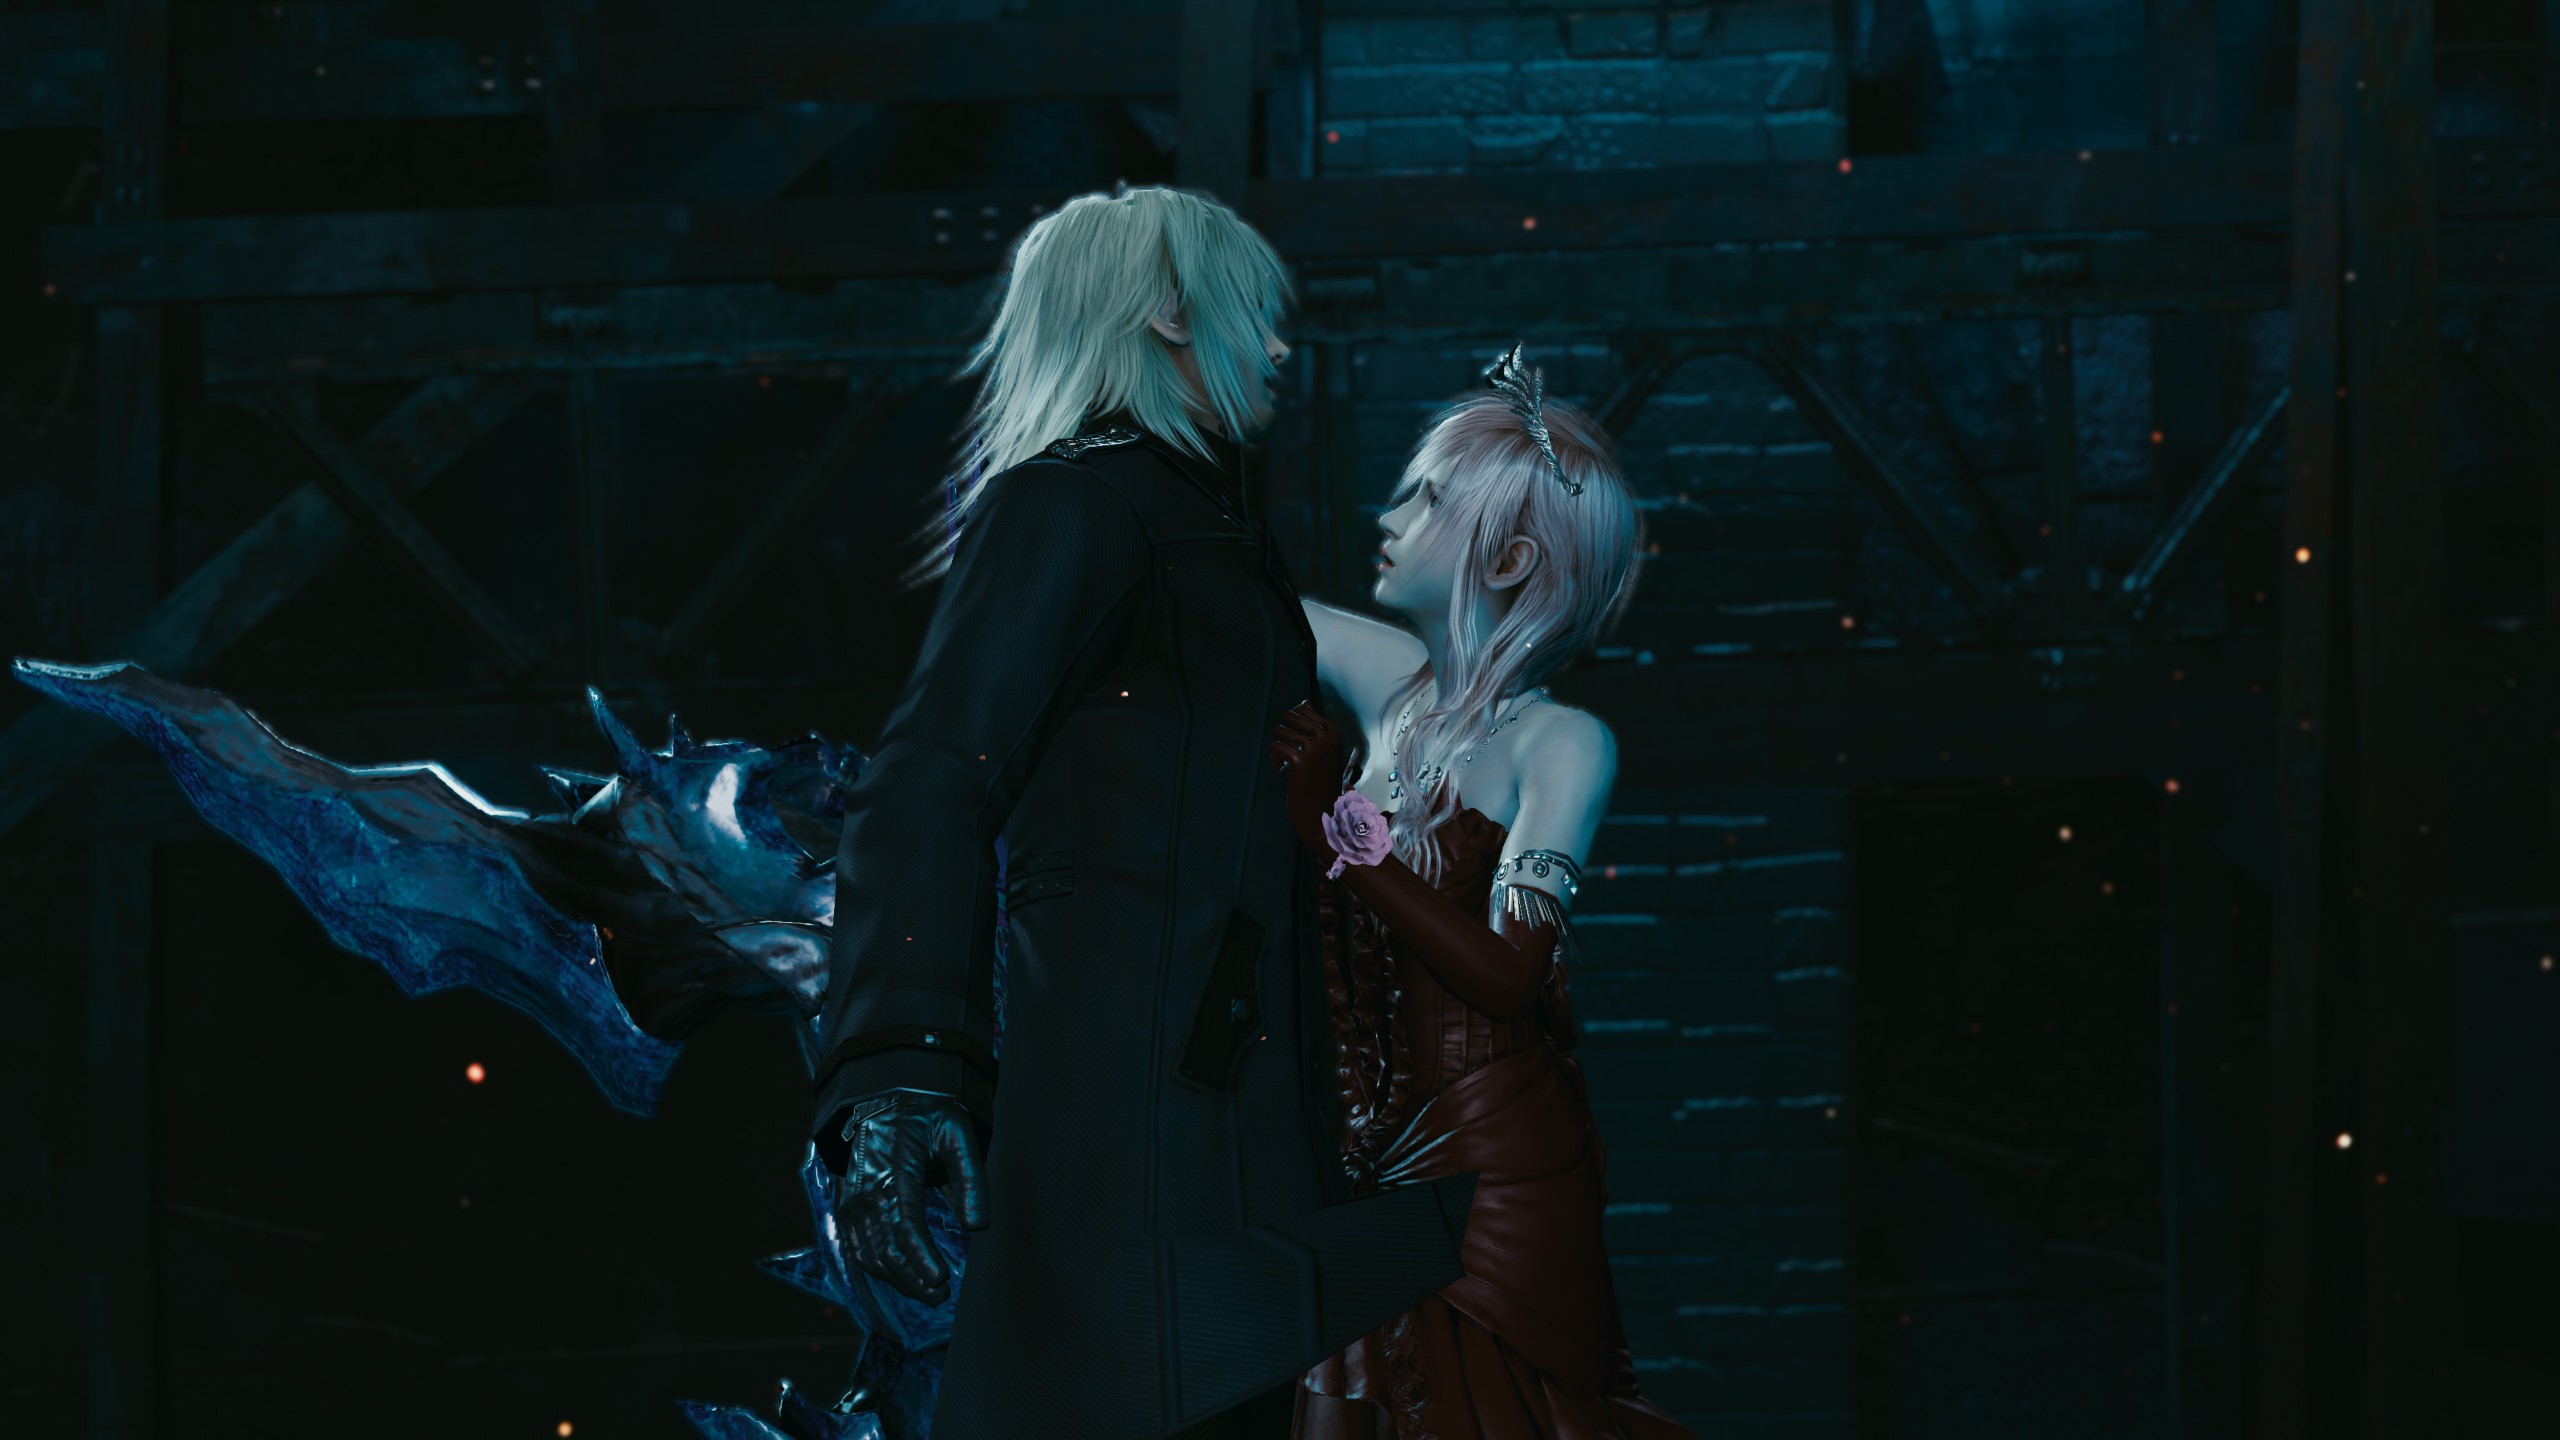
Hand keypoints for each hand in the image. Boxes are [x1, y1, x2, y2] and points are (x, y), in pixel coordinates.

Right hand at [830, 1091, 989, 1306]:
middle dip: (913, 1278)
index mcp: (892, 1171)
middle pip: (885, 1249)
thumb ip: (970, 1179)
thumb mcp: (956, 1132)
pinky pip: (856, 1247)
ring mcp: (851, 1201)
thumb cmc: (925, 1112)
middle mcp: (865, 1191)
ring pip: (868, 1254)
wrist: (882, 1093)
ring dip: (897, 1279)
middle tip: (942, 1294)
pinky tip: (900, 1278)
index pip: (905, 1226)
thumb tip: (978, 1226)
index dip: (922, 1259)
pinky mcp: (846, 1206)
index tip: (942, 1280)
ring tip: (928, 1291)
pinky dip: (877, 1268)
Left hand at [1268, 700, 1345, 857]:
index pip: (1303, 709)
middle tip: (1288, 754)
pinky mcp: (1300, 759)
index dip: (1292, 725)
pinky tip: (1283, 773)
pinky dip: (1275, 759)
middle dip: (1283, 734)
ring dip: (1278, 748)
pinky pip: (1276, 746)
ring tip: (1286, 766)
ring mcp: (1314, 747)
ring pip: (1280, 730)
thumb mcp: (1322, 750)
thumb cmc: (1319, 781)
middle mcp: (1326, 736)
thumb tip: (1304, 701)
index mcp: (1333, 732)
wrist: (1322, 813)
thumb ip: (1313, 726)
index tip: (1296, 744)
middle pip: (1289, 716)